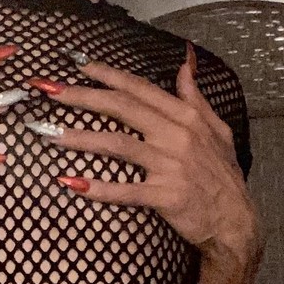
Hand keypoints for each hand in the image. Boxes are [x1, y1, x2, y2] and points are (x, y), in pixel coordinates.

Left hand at [26, 44, 263, 271]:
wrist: (235, 222)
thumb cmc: (221, 176)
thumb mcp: (216, 129)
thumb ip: (194, 95)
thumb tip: (184, 61)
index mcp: (185, 116)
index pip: (139, 88)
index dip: (106, 74)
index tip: (76, 64)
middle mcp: (177, 135)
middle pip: (121, 108)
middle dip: (82, 97)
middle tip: (48, 91)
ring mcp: (171, 165)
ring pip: (118, 145)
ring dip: (81, 138)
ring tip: (49, 135)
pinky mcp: (166, 196)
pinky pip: (126, 190)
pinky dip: (98, 188)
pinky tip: (70, 183)